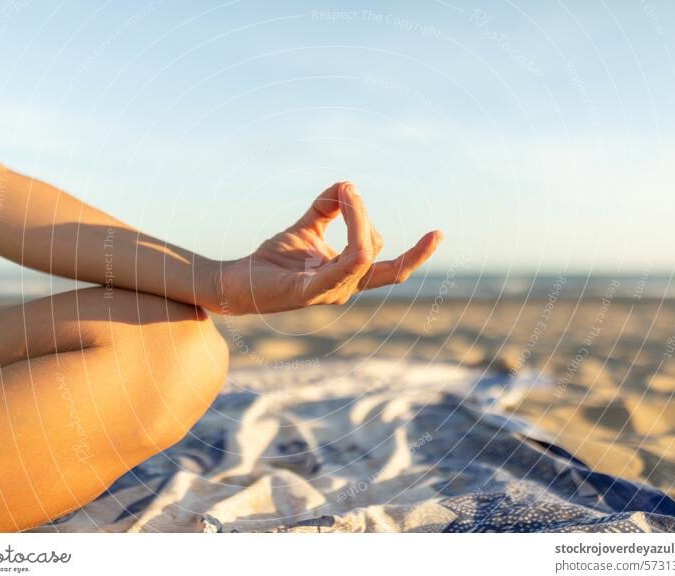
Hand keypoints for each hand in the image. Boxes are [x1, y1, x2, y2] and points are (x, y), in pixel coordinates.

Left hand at [212, 181, 441, 314]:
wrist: (235, 281)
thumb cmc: (273, 259)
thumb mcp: (307, 226)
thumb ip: (327, 207)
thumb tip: (348, 184)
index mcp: (348, 276)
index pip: (391, 269)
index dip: (417, 254)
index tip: (438, 232)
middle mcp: (344, 287)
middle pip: (374, 246)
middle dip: (364, 213)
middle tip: (345, 191)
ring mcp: (329, 293)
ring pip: (364, 254)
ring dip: (359, 218)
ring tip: (345, 194)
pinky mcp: (309, 292)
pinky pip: (342, 266)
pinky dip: (352, 234)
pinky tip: (346, 203)